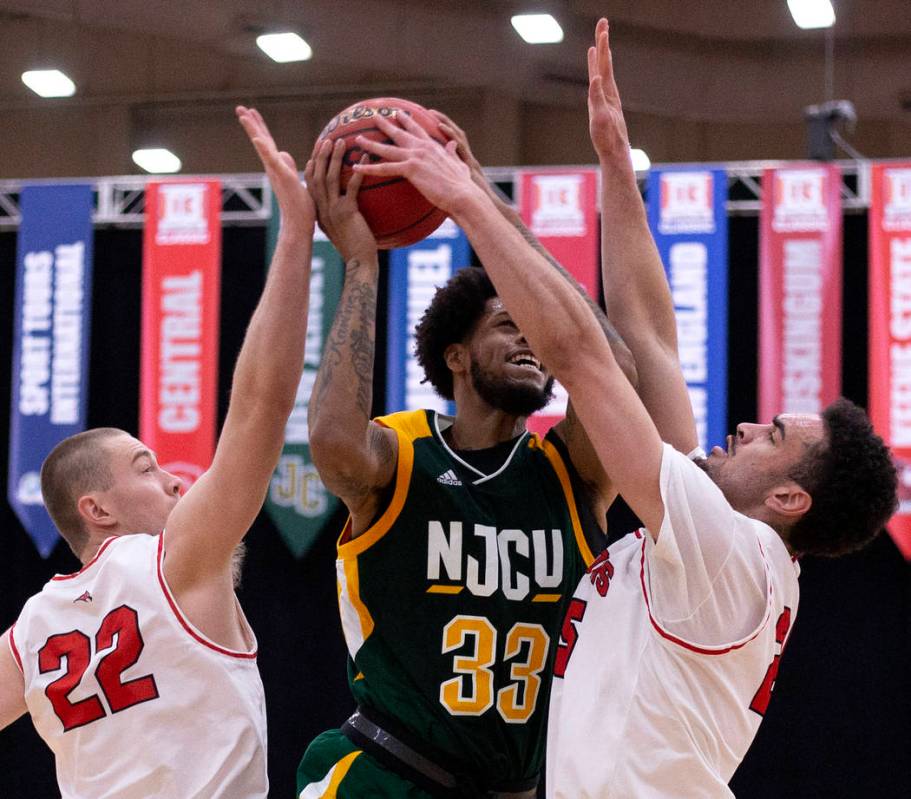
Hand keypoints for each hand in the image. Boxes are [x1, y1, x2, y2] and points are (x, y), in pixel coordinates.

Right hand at [236, 106, 314, 237]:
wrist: (299, 224)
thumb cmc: (300, 206)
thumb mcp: (296, 180)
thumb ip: (289, 166)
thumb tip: (284, 153)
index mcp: (277, 166)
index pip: (267, 142)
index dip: (259, 127)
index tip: (251, 111)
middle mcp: (273, 167)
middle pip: (260, 140)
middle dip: (251, 123)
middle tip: (239, 107)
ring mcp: (276, 171)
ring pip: (262, 146)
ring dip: (253, 130)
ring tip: (243, 115)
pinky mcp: (282, 177)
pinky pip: (272, 161)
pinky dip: (264, 150)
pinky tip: (257, 139)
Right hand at [303, 139, 375, 262]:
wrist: (360, 263)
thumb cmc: (356, 247)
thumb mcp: (343, 228)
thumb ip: (341, 213)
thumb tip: (348, 203)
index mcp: (319, 212)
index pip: (311, 184)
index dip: (313, 166)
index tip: (317, 151)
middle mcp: (322, 210)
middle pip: (318, 177)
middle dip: (321, 156)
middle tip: (328, 139)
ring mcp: (333, 211)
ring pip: (331, 179)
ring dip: (335, 159)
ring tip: (342, 142)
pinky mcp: (347, 213)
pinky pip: (352, 188)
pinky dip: (358, 172)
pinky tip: (366, 159)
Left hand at [351, 113, 481, 216]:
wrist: (462, 193)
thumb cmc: (462, 184)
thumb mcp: (459, 164)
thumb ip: (452, 154)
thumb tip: (452, 145)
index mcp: (433, 146)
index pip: (417, 130)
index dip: (407, 121)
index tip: (399, 114)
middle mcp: (422, 147)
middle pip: (399, 133)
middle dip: (385, 124)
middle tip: (374, 116)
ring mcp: (415, 156)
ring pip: (387, 149)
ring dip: (370, 144)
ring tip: (358, 140)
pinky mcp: (410, 169)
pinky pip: (385, 169)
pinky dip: (369, 169)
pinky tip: (356, 168)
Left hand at [431, 110, 511, 212]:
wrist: (484, 211)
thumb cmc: (469, 208)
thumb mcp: (456, 194)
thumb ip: (448, 185)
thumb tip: (437, 185)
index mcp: (463, 165)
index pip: (452, 143)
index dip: (442, 133)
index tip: (429, 123)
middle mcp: (465, 160)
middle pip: (454, 135)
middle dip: (442, 122)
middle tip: (429, 112)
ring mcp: (468, 161)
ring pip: (456, 136)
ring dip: (445, 123)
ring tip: (432, 114)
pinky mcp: (469, 165)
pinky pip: (458, 146)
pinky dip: (449, 135)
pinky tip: (439, 128)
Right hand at [588, 19, 631, 166]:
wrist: (616, 152)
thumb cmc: (607, 138)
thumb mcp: (600, 118)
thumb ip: (597, 98)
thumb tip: (596, 78)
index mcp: (607, 92)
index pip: (604, 65)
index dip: (602, 47)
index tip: (603, 29)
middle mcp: (608, 92)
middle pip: (604, 62)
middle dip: (602, 43)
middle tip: (603, 22)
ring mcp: (607, 98)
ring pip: (604, 72)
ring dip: (601, 56)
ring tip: (600, 42)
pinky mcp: (605, 106)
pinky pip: (601, 84)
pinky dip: (599, 73)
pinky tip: (598, 72)